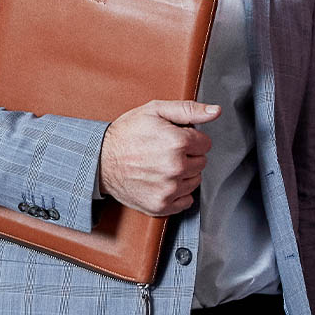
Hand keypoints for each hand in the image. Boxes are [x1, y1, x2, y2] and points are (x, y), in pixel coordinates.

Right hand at [98, 99, 219, 215]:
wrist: (99, 160)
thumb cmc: (126, 134)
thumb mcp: (155, 110)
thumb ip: (189, 110)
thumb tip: (215, 111)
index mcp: (177, 142)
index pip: (206, 144)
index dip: (192, 139)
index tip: (176, 139)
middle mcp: (175, 168)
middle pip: (202, 163)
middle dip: (189, 156)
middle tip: (166, 152)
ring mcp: (168, 189)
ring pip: (195, 181)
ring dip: (184, 175)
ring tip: (162, 166)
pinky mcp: (161, 205)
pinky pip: (186, 201)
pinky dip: (178, 193)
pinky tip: (163, 182)